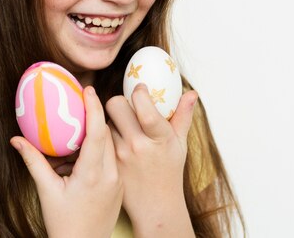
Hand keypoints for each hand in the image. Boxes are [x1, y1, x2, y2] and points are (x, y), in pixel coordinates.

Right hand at [11, 86, 122, 237]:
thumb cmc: (63, 224)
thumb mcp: (46, 191)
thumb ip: (33, 162)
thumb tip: (16, 139)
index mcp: (93, 174)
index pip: (97, 132)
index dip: (93, 107)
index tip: (87, 89)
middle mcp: (110, 174)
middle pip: (107, 134)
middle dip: (96, 115)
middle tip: (82, 100)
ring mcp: (118, 181)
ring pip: (111, 146)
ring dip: (97, 134)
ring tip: (79, 130)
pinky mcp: (119, 186)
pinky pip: (112, 159)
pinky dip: (99, 150)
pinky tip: (83, 154)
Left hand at [106, 84, 197, 236]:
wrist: (155, 206)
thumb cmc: (170, 171)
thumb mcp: (180, 144)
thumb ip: (184, 116)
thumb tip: (192, 93)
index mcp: (160, 138)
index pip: (145, 109)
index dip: (139, 93)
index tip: (140, 88)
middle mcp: (138, 145)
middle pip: (115, 105)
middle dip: (120, 101)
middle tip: (127, 107)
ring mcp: (120, 155)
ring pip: (106, 119)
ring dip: (113, 119)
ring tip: (124, 128)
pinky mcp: (107, 163)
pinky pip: (101, 137)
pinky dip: (107, 134)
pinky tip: (116, 140)